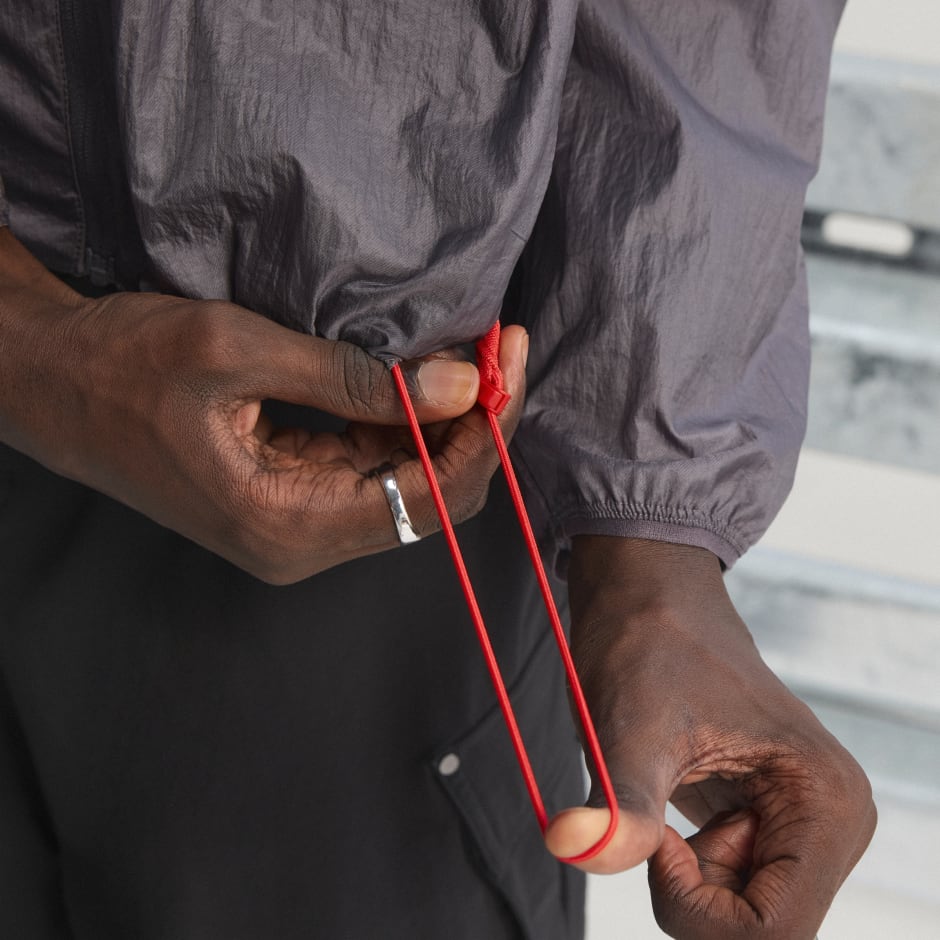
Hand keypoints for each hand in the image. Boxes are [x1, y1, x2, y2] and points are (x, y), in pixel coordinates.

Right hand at [0, 229, 526, 582]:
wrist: (51, 384)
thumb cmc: (125, 365)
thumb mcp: (239, 352)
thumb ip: (355, 378)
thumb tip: (460, 386)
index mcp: (290, 524)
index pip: (432, 498)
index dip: (483, 433)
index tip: (506, 364)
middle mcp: (303, 542)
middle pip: (430, 498)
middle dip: (474, 424)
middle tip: (499, 349)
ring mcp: (297, 525)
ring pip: (406, 483)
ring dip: (443, 421)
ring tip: (470, 353)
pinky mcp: (289, 499)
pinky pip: (370, 470)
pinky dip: (402, 424)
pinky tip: (418, 376)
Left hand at [545, 537, 875, 938]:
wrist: (646, 595)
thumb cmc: (648, 642)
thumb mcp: (631, 728)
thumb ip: (617, 806)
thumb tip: (571, 846)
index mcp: (826, 802)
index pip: (773, 932)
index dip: (697, 910)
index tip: (656, 842)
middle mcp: (832, 822)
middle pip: (760, 930)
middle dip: (692, 898)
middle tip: (652, 822)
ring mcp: (804, 824)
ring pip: (739, 916)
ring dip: (686, 879)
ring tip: (665, 790)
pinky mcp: (769, 820)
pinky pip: (727, 887)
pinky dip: (684, 865)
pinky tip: (672, 793)